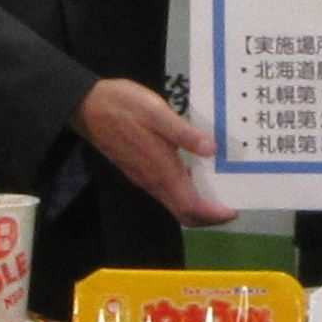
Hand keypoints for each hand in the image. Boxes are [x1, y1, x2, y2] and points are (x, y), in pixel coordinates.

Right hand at [78, 77, 232, 226]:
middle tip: (232, 202)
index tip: (234, 210)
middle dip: (210, 215)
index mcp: (161, 171)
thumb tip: (212, 149)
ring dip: (199, 203)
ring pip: (176, 202)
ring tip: (222, 187)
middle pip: (184, 212)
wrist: (87, 106)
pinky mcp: (140, 169)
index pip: (190, 207)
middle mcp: (153, 181)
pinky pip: (168, 190)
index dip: (214, 214)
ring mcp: (145, 177)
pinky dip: (187, 190)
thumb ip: (184, 133)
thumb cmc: (123, 106)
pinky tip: (198, 169)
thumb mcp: (156, 112)